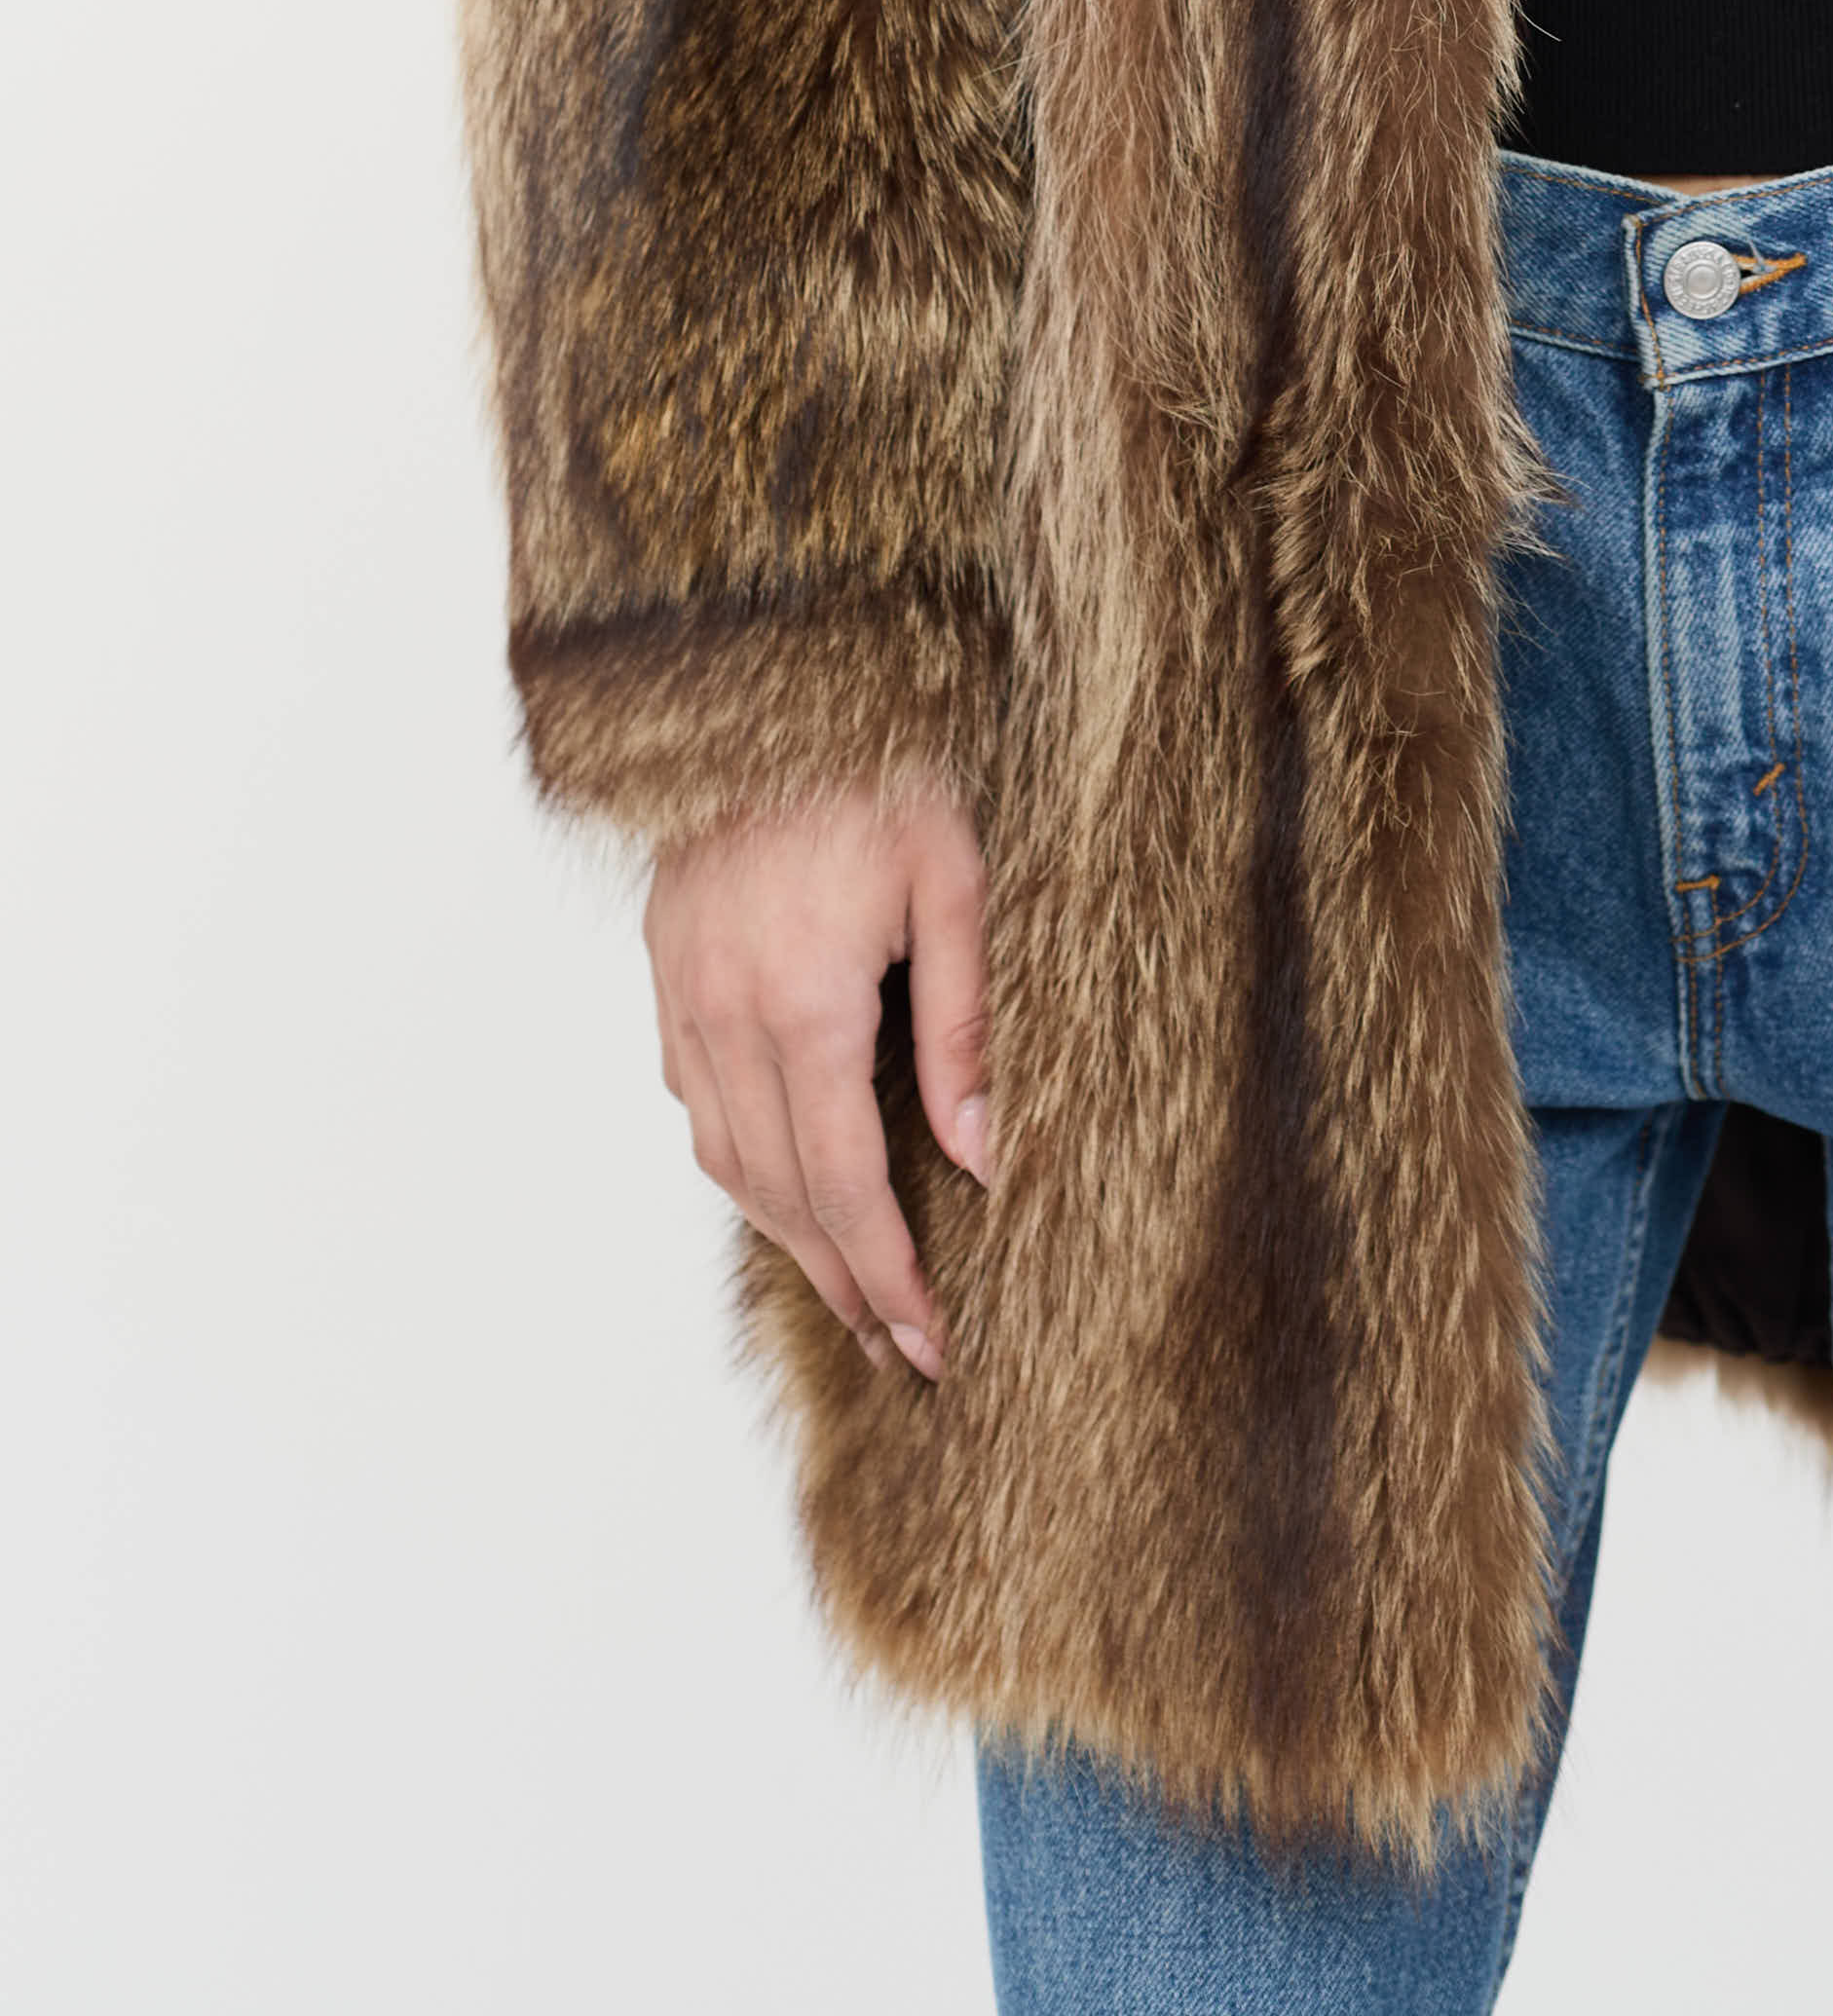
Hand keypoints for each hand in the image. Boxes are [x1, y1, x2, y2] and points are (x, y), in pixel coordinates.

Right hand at [642, 786, 993, 1383]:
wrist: (778, 672)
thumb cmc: (885, 759)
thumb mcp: (958, 879)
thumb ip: (967, 1025)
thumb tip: (982, 1154)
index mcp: (804, 999)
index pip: (844, 1184)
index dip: (886, 1275)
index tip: (927, 1341)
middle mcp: (725, 1011)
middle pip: (778, 1192)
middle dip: (840, 1280)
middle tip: (895, 1343)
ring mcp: (683, 989)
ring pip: (724, 1155)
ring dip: (784, 1232)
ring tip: (848, 1283)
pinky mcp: (666, 963)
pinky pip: (692, 1097)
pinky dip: (739, 1158)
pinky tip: (784, 1178)